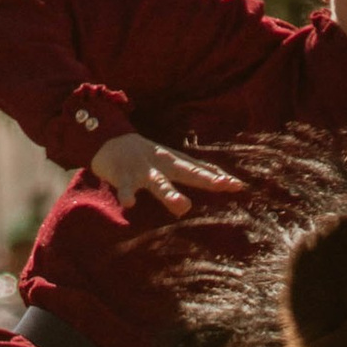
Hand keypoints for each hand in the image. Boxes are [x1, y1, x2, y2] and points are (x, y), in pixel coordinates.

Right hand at [91, 130, 243, 214]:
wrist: (107, 139)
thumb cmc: (144, 156)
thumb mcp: (171, 161)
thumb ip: (194, 170)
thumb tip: (222, 176)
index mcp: (175, 163)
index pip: (200, 170)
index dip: (218, 178)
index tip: (239, 186)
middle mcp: (163, 165)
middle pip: (187, 172)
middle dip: (206, 179)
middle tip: (224, 185)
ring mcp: (143, 170)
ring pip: (159, 183)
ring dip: (170, 194)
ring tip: (183, 207)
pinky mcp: (123, 175)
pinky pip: (125, 188)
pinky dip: (127, 195)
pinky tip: (130, 205)